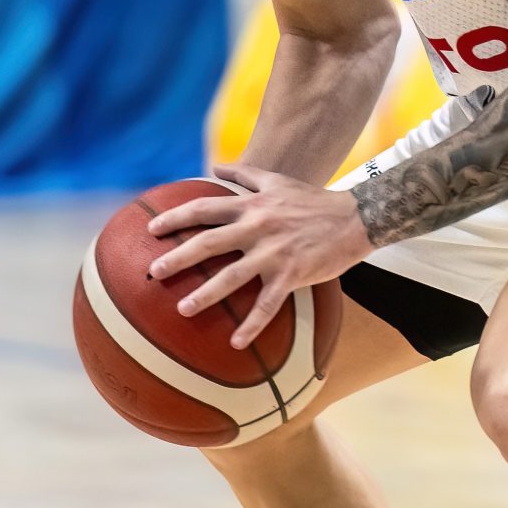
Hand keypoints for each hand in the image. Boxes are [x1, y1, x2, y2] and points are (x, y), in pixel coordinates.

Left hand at [146, 164, 371, 349]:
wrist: (355, 218)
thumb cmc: (313, 200)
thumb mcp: (277, 180)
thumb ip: (244, 173)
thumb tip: (215, 164)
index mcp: (251, 205)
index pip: (205, 209)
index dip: (176, 218)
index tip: (152, 229)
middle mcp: (258, 227)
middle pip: (209, 242)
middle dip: (178, 257)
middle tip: (153, 272)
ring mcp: (274, 252)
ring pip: (232, 276)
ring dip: (205, 294)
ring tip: (182, 309)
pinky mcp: (292, 274)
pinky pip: (267, 304)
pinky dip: (251, 324)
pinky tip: (235, 342)